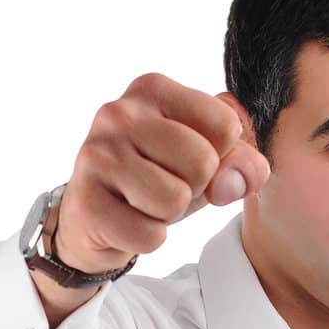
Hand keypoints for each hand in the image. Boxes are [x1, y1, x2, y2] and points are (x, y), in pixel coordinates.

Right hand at [55, 72, 271, 273]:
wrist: (93, 220)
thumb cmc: (154, 179)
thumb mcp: (206, 163)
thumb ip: (241, 160)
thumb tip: (242, 177)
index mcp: (153, 89)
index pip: (225, 126)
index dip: (218, 158)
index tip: (186, 163)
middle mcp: (119, 113)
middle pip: (203, 163)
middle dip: (193, 188)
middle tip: (163, 187)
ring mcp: (97, 155)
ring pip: (175, 200)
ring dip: (168, 215)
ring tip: (144, 204)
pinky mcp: (86, 202)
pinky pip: (150, 235)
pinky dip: (148, 238)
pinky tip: (127, 221)